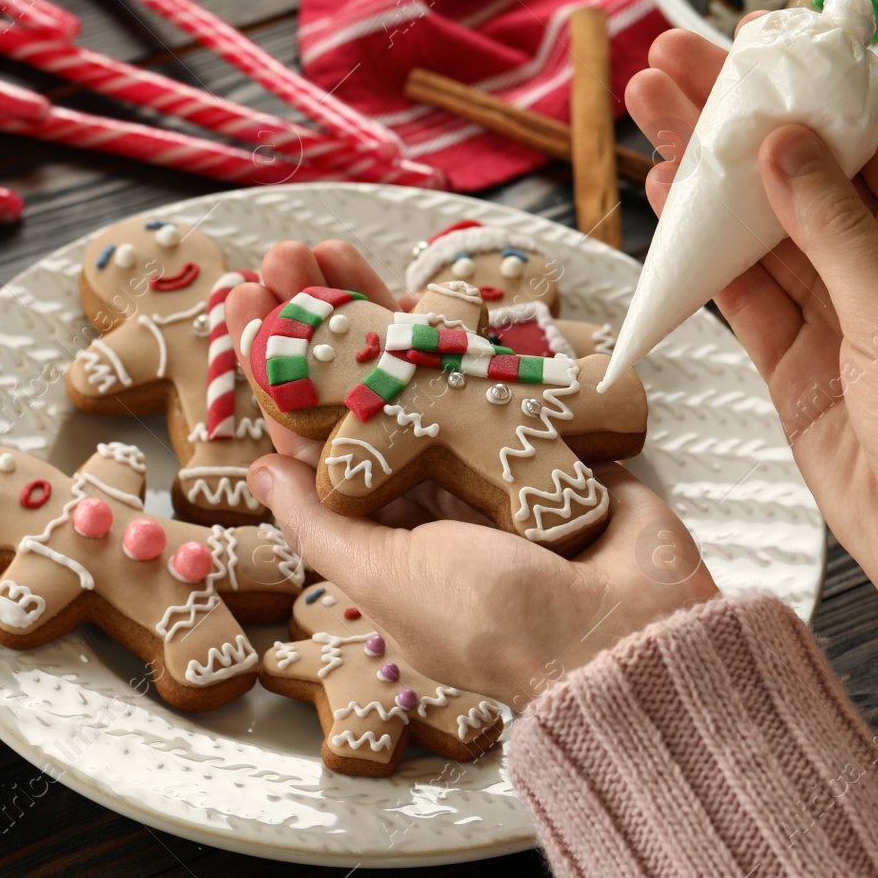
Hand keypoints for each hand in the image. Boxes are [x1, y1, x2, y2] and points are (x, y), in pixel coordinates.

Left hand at [227, 241, 718, 706]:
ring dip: (371, 308)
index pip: (311, 441)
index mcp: (382, 536)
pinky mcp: (540, 430)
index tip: (246, 314)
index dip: (276, 375)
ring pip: (414, 367)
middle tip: (279, 258)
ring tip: (327, 249)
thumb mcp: (388, 580)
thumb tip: (263, 470)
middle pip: (355, 391)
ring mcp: (485, 457)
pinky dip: (455, 323)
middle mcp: (429, 493)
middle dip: (317, 326)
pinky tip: (415, 280)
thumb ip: (323, 525)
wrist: (631, 628)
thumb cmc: (501, 623)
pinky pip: (489, 365)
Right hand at [626, 25, 877, 690]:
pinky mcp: (788, 361)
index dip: (810, 84)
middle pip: (797, 170)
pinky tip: (664, 199)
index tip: (753, 40)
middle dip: (736, 117)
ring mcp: (830, 311)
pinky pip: (738, 292)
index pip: (868, 133)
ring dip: (704, 175)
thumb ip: (832, 230)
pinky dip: (699, 252)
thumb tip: (784, 139)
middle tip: (668, 61)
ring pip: (756, 227)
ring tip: (646, 111)